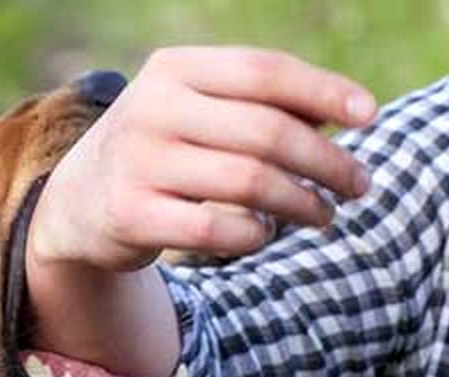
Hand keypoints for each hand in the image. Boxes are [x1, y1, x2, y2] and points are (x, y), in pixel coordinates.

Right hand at [26, 47, 377, 376]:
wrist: (78, 201)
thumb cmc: (163, 149)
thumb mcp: (199, 110)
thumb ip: (263, 105)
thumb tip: (350, 112)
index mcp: (174, 69)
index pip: (264, 72)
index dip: (325, 91)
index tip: (370, 117)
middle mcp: (151, 109)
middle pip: (266, 132)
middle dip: (327, 162)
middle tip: (359, 185)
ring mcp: (139, 163)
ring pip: (250, 183)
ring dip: (302, 203)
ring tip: (324, 215)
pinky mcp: (131, 215)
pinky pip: (219, 229)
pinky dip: (256, 235)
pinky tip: (265, 234)